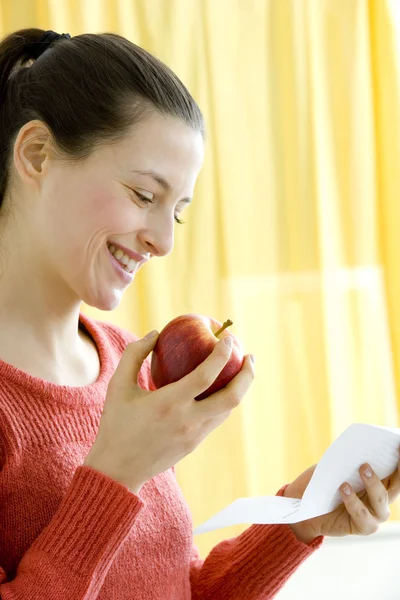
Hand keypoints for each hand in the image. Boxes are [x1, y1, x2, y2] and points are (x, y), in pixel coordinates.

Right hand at [84, 331, 254, 493]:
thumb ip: (134, 354)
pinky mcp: (195, 444)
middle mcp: (187, 420)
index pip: (206, 375)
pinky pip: (217, 418)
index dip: (222, 354)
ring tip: (242, 368)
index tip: (229, 338)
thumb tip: (156, 333)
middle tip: (250, 355)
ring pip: (228, 409)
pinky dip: (225, 400)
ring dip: (240, 388)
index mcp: (169, 403)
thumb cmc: (116, 423)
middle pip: (232, 397)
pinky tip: (222, 387)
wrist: (117, 470)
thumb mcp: (117, 385)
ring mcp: (194, 435)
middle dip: (247, 375)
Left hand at [283, 448, 399, 542]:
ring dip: (373, 482)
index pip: (395, 471)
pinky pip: (362, 515)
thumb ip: (351, 459)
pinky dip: (353, 501)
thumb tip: (359, 443)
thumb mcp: (338, 466)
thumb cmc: (325, 483)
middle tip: (396, 451)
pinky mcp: (363, 526)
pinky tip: (344, 488)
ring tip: (363, 467)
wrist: (307, 508)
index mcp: (380, 482)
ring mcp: (375, 514)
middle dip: (399, 470)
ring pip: (381, 498)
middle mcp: (382, 499)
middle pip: (397, 485)